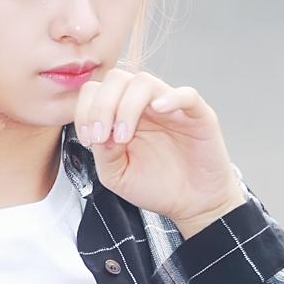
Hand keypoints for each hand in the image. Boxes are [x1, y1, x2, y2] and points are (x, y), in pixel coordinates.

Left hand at [74, 70, 243, 236]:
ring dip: (126, 106)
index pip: (97, 92)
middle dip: (101, 106)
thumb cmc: (156, 187)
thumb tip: (100, 133)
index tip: (87, 138)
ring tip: (124, 137)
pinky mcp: (198, 115)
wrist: (191, 203)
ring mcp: (171, 107)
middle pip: (116, 79)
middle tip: (100, 136)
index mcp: (122, 116)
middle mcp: (144, 106)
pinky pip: (187, 94)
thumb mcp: (118, 176)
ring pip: (144, 82)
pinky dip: (171, 98)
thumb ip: (104, 154)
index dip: (85, 110)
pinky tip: (159, 110)